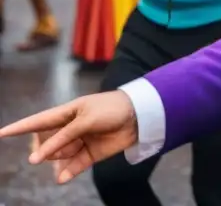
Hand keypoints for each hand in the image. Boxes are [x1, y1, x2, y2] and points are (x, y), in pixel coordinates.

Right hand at [0, 91, 138, 183]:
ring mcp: (78, 142)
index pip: (37, 121)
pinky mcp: (89, 155)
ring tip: (76, 149)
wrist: (139, 117)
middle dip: (48, 148)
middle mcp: (69, 129)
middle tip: (65, 142)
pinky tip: (63, 178)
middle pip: (45, 144)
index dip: (19, 128)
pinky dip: (67, 173)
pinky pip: (71, 167)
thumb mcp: (85, 119)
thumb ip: (62, 137)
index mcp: (66, 113)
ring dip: (60, 160)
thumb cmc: (111, 109)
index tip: (1, 134)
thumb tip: (38, 157)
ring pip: (58, 158)